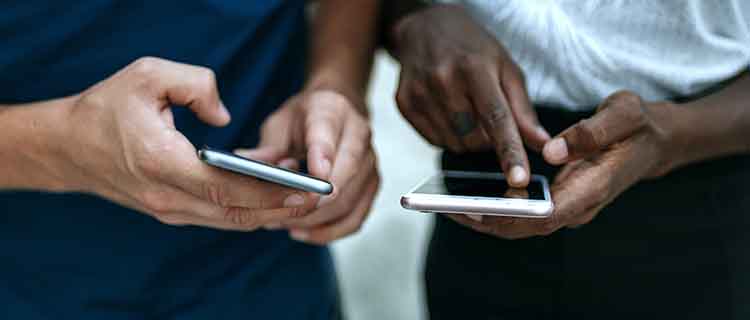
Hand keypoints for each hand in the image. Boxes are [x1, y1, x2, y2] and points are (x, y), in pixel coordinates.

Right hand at [60, 57, 316, 230]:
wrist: (67, 147)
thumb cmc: (106, 108)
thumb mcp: (147, 75)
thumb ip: (195, 84)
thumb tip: (226, 116)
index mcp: (161, 163)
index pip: (225, 188)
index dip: (268, 192)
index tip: (303, 188)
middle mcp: (166, 196)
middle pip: (234, 212)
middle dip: (279, 208)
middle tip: (317, 196)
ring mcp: (168, 210)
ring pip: (228, 220)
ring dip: (267, 212)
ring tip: (301, 193)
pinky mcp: (170, 212)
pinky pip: (217, 216)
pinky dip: (246, 210)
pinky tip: (270, 195)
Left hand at [236, 87, 379, 243]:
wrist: (336, 111)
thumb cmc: (304, 119)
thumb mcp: (279, 123)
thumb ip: (268, 147)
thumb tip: (248, 165)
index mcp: (332, 111)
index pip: (328, 134)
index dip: (321, 157)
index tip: (312, 176)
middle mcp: (359, 135)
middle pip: (344, 175)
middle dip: (313, 200)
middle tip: (280, 213)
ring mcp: (370, 162)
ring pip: (349, 202)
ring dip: (315, 219)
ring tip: (284, 224)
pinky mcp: (372, 185)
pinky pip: (355, 218)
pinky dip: (329, 231)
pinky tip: (303, 231)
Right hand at [390, 4, 549, 186]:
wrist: (426, 28)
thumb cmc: (472, 48)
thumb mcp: (505, 68)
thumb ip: (523, 110)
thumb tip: (543, 145)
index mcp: (474, 68)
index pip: (496, 119)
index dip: (509, 152)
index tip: (519, 179)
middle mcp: (442, 80)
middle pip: (474, 139)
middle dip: (488, 139)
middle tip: (488, 117)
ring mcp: (419, 93)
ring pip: (454, 145)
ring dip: (468, 139)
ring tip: (467, 110)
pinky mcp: (404, 104)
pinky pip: (434, 141)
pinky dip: (448, 136)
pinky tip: (449, 112)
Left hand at [448, 91, 679, 238]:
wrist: (653, 141)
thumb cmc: (637, 126)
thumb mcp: (623, 114)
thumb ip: (590, 131)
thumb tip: (551, 152)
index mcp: (592, 188)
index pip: (547, 215)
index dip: (511, 217)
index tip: (478, 212)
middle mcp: (577, 205)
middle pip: (525, 226)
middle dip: (486, 221)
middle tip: (447, 207)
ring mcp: (567, 206)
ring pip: (521, 223)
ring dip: (485, 217)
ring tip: (447, 203)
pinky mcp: (558, 199)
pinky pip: (522, 211)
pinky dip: (495, 207)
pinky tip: (469, 195)